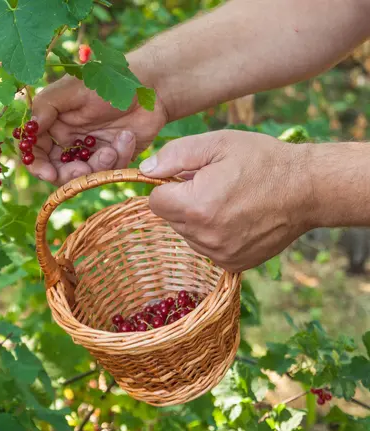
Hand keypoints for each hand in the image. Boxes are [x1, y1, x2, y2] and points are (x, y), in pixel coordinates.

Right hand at [30, 70, 168, 185]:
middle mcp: (69, 141)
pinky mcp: (113, 159)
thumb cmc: (108, 81)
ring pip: (85, 176)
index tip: (48, 174)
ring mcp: (91, 152)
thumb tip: (29, 129)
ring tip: (111, 150)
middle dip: (69, 175)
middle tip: (82, 170)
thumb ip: (46, 107)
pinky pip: (110, 171)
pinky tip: (127, 138)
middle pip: (57, 171)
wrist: (150, 86)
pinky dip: (119, 158)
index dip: (38, 166)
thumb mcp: (72, 88)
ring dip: (97, 167)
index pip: (36, 151)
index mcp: (54, 124)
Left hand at [139, 130, 312, 271]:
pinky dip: (214, 235)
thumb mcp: (217, 144)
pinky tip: (237, 219)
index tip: (188, 178)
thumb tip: (145, 171)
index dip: (168, 186)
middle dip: (183, 202)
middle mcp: (204, 236)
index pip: (155, 202)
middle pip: (171, 219)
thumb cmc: (262, 161)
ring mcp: (220, 254)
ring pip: (188, 235)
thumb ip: (174, 155)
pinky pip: (207, 249)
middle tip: (214, 186)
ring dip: (198, 220)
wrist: (308, 189)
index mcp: (195, 206)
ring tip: (228, 201)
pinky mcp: (233, 264)